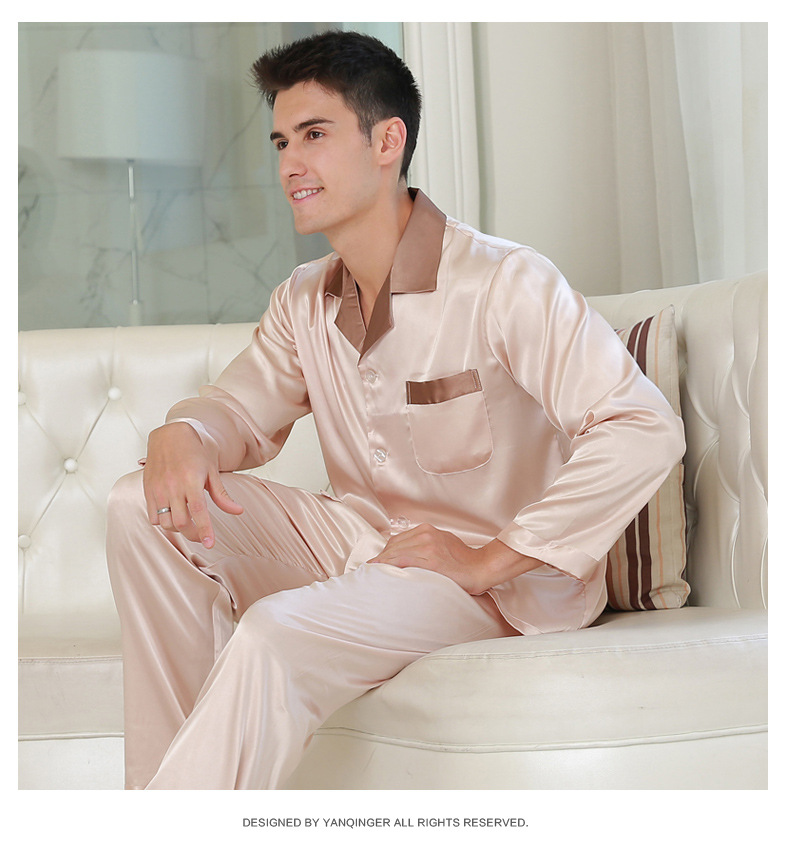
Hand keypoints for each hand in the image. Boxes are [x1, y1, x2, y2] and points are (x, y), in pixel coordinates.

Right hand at [143, 422, 242, 547]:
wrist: (169, 436)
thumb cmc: (194, 453)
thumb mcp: (211, 471)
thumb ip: (222, 495)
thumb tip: (238, 511)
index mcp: (192, 481)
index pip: (199, 511)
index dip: (204, 530)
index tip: (210, 544)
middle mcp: (173, 486)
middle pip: (180, 523)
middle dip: (193, 534)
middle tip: (202, 536)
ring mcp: (158, 489)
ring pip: (165, 523)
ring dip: (177, 529)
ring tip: (187, 524)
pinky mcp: (148, 490)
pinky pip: (153, 517)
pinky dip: (163, 522)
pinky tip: (172, 516)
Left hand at [371, 524, 540, 595]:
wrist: (482, 567)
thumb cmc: (463, 561)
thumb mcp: (442, 544)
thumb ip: (424, 546)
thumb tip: (406, 556)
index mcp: (427, 530)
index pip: (397, 540)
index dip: (385, 552)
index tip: (375, 562)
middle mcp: (426, 534)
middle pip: (393, 545)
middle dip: (380, 558)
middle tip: (369, 570)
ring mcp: (428, 546)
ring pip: (396, 553)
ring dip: (382, 562)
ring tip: (372, 573)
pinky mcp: (431, 559)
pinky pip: (403, 561)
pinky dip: (389, 565)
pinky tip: (381, 571)